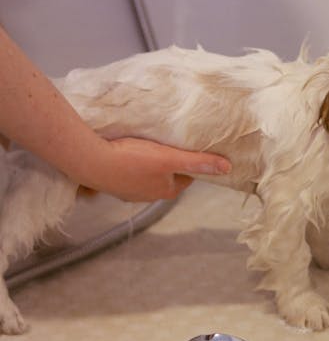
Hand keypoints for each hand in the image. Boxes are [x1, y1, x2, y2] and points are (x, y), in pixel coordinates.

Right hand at [76, 137, 230, 201]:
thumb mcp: (170, 158)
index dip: (191, 164)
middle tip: (170, 145)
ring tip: (149, 146)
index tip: (190, 150)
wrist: (90, 161)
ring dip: (149, 163)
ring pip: (146, 175)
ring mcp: (127, 191)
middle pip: (166, 177)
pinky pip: (127, 172)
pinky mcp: (111, 182)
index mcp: (165, 191)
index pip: (187, 178)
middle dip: (170, 164)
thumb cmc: (131, 160)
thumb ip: (198, 161)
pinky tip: (126, 151)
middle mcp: (147, 195)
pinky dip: (130, 163)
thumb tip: (227, 168)